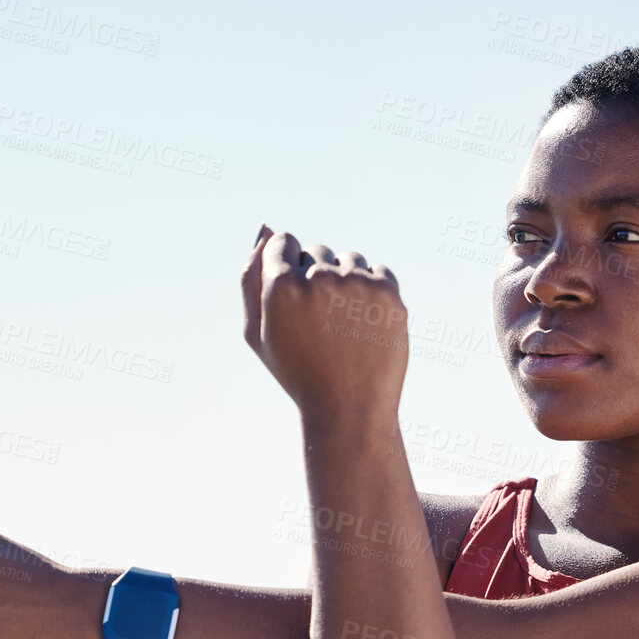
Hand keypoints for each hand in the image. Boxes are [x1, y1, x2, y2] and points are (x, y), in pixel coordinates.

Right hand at [241, 224, 408, 419]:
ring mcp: (357, 284)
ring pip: (348, 259)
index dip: (287, 268)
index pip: (283, 242)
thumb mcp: (257, 333)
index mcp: (281, 287)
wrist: (349, 409)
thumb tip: (265, 230)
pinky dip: (371, 292)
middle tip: (320, 322)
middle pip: (316, 251)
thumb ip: (250, 279)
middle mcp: (319, 278)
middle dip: (315, 276)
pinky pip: (376, 271)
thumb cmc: (297, 373)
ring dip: (345, 282)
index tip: (295, 298)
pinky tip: (363, 324)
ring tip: (343, 325)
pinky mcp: (388, 293)